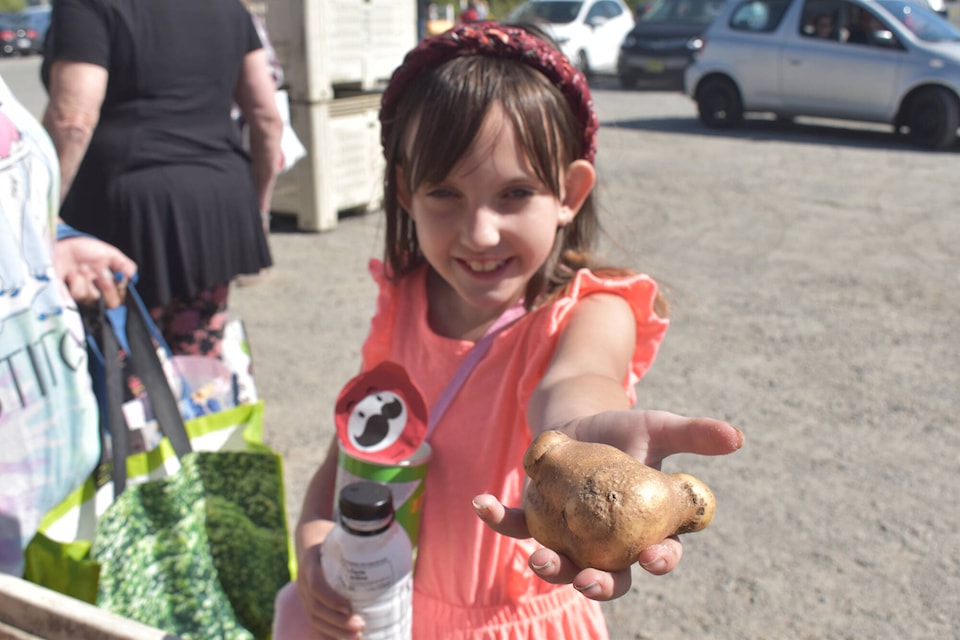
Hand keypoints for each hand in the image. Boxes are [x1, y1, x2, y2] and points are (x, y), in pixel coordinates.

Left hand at [53, 236, 136, 307]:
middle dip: (105, 284)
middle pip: (107, 303)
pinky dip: (75, 282)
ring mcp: (80, 296)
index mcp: (108, 288)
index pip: (118, 300)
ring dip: (85, 279)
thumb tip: (132, 275)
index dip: (116, 289)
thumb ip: (123, 264)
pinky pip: (73, 296)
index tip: (113, 275)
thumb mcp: (109, 254)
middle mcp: (95, 295)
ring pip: (89, 297)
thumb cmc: (88, 251)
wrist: (65, 245)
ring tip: (81, 267)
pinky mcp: (64, 295)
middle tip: (99, 270)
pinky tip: (71, 273)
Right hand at [295, 542, 365, 638]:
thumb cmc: (332, 537)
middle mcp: (303, 580)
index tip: (348, 607)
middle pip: (315, 607)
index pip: (316, 584)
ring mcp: (303, 593)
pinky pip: (315, 621)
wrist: (309, 539)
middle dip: (337, 621)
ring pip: (314, 617)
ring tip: (356, 636)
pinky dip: (328, 633)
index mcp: (311, 561)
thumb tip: (388, 547)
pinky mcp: (308, 602)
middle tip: (360, 625)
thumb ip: (357, 542)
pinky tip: (345, 638)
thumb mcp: (340, 535)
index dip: (330, 598)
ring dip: (335, 630)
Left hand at [474, 411, 742, 600]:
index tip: (655, 558)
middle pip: (608, 576)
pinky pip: (517, 524)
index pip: (658, 554)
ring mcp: (569, 535)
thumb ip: (693, 435)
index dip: (659, 560)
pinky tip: (483, 503)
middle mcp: (606, 542)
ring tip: (537, 559)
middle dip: (600, 584)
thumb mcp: (658, 428)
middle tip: (590, 581)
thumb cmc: (625, 431)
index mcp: (644, 528)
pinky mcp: (537, 518)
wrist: (580, 419)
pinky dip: (499, 518)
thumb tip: (736, 437)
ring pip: (562, 562)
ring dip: (550, 566)